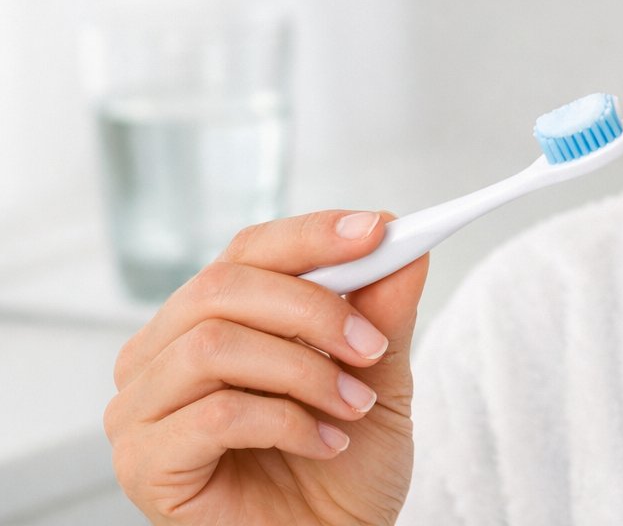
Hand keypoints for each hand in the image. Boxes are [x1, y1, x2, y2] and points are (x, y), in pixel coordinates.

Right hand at [105, 210, 429, 524]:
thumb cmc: (341, 468)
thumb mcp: (376, 375)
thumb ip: (382, 310)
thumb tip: (406, 247)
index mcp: (207, 320)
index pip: (247, 252)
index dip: (311, 235)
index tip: (378, 230)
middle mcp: (159, 356)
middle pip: (221, 287)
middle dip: (313, 309)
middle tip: (372, 347)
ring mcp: (139, 411)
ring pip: (213, 346)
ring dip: (304, 371)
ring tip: (353, 406)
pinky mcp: (144, 463)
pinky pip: (214, 413)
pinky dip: (285, 422)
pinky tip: (324, 443)